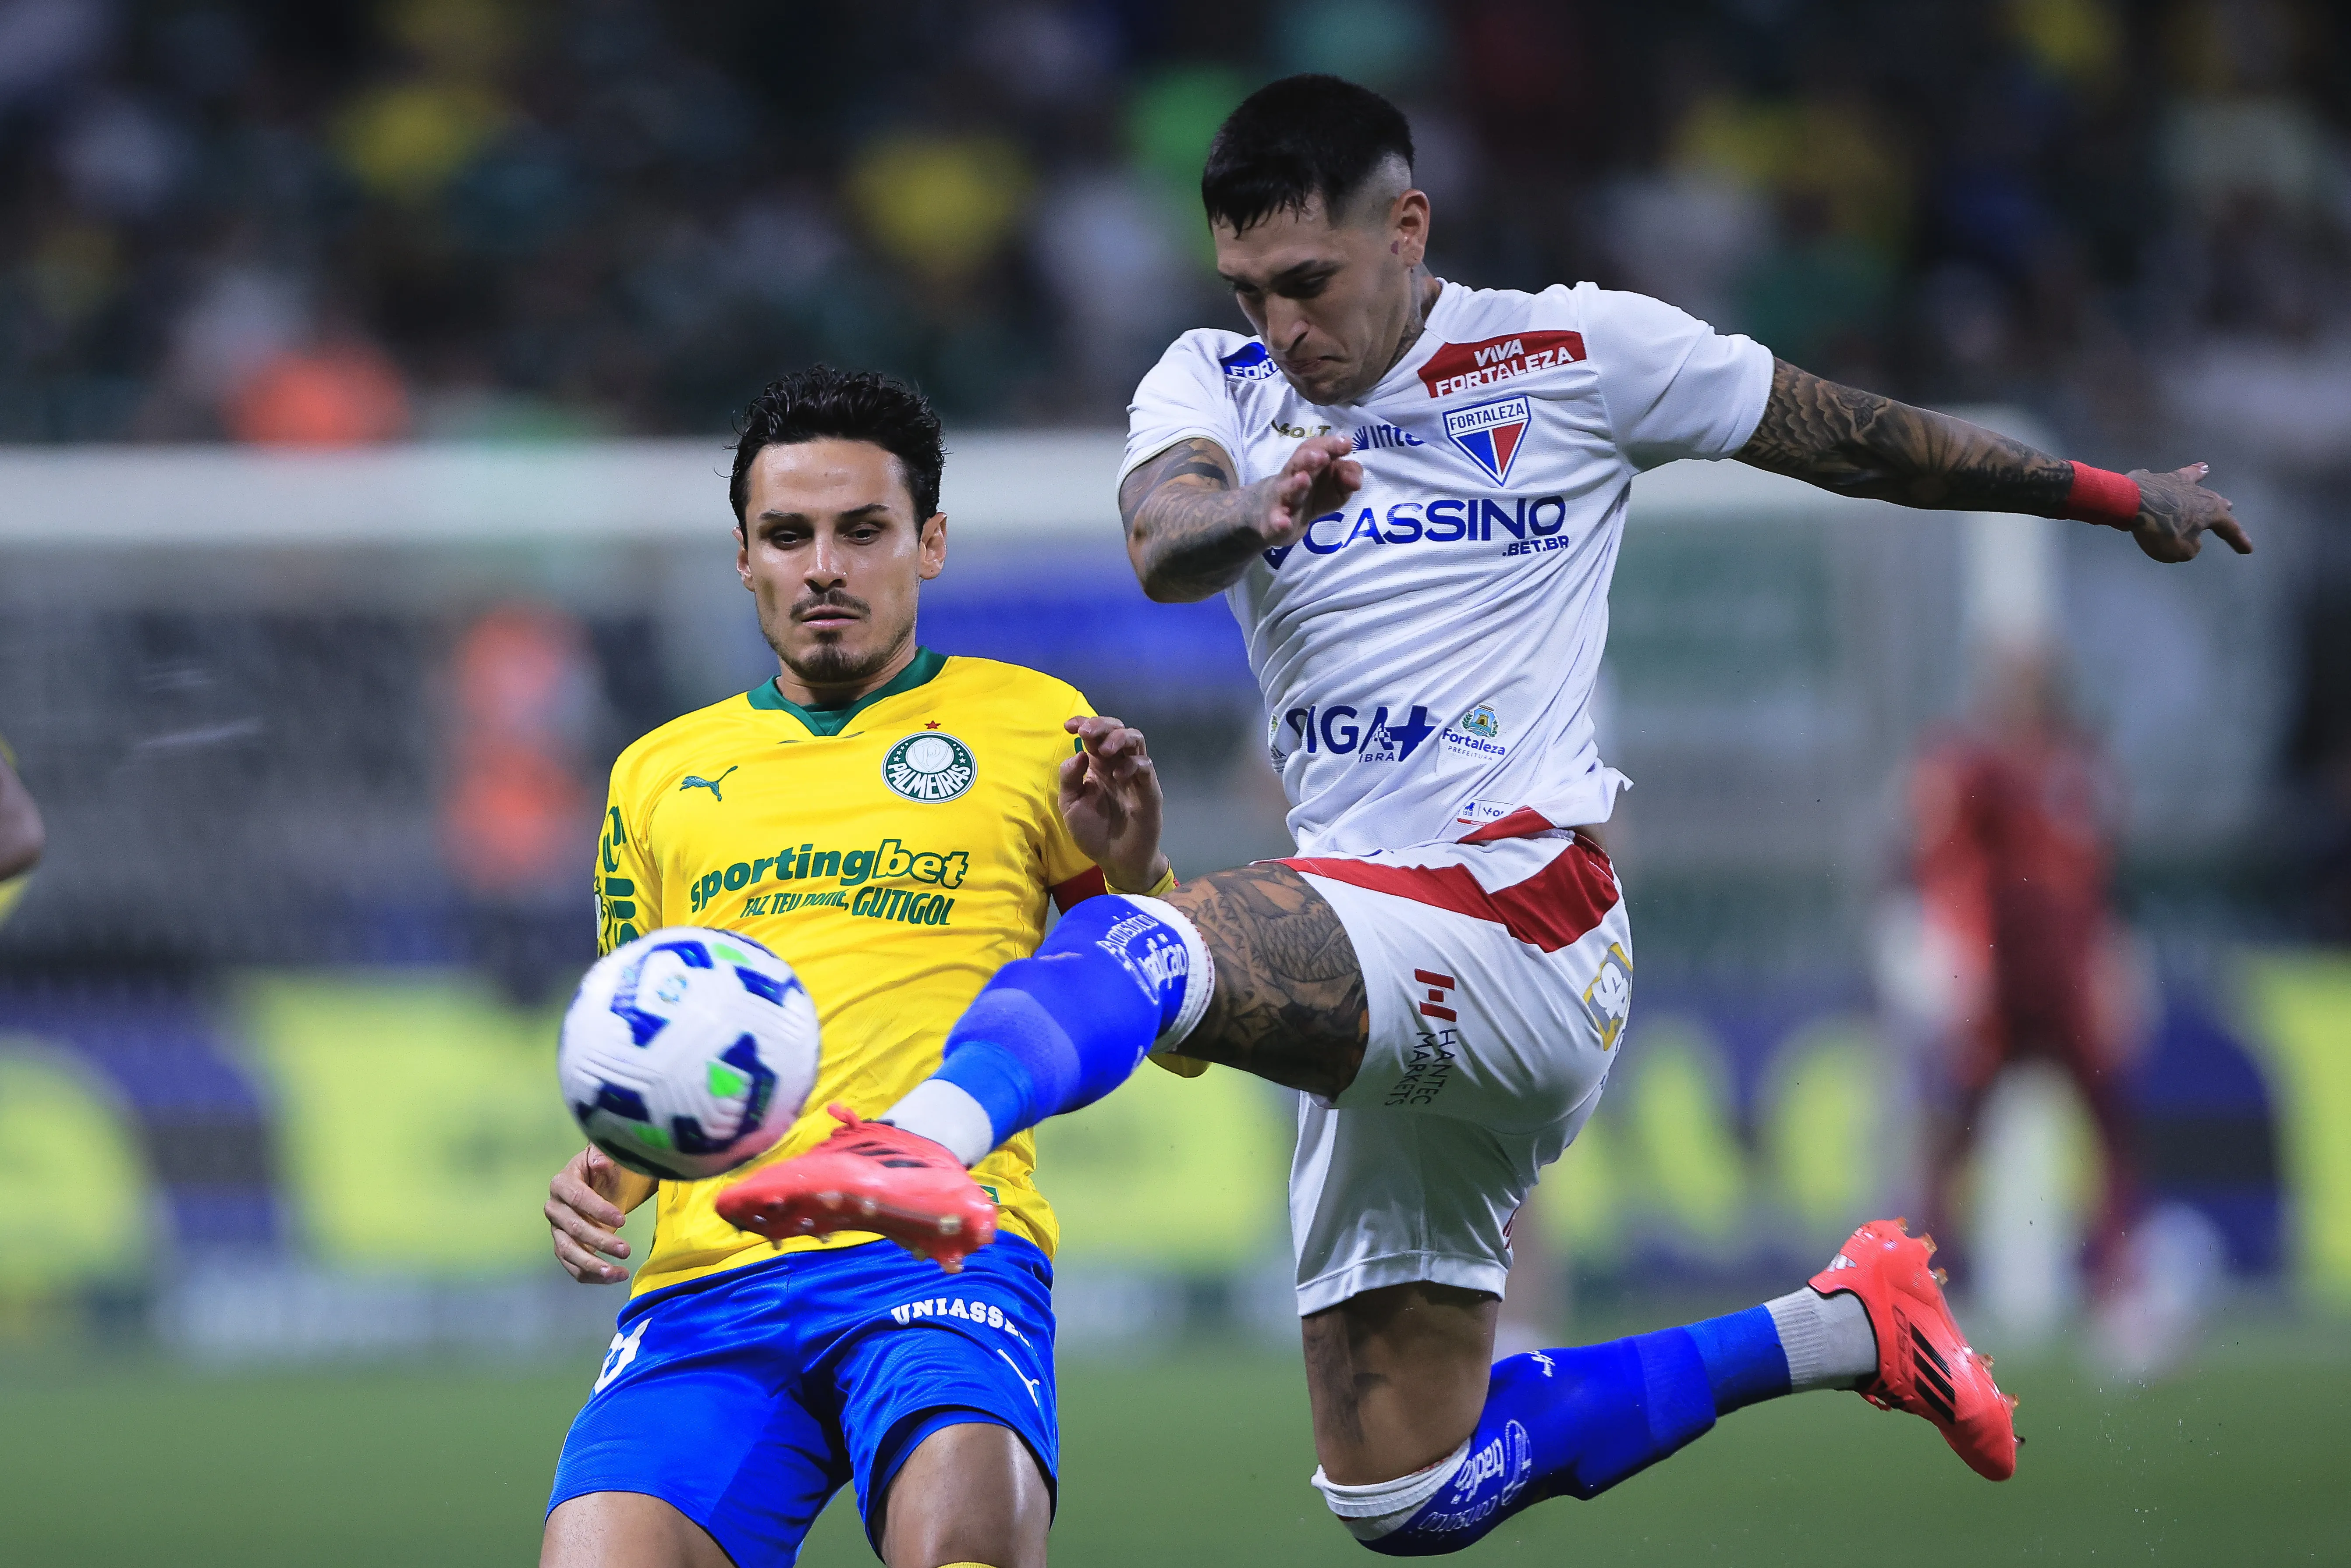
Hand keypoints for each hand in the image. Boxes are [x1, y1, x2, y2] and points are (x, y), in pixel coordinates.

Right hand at [547, 1145, 651, 1283]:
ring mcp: (558, 1230)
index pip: (577, 1198)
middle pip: (573, 1229)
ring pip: (569, 1252)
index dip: (598, 1210)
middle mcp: (554, 1208)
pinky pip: (573, 1266)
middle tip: (626, 1250)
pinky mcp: (565, 1247)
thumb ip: (604, 1156)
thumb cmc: (604, 1168)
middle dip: (600, 1241)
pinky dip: (592, 1275)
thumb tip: (601, 1163)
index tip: (622, 1220)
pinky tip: (614, 1277)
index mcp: (562, 1183)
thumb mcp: (606, 1155)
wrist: (600, 1182)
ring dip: (593, 1265)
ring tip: (618, 1273)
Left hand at [1060, 715, 1166, 893]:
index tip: (1069, 725)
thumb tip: (1078, 753)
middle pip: (1117, 729)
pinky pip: (1146, 766)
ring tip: (1104, 749)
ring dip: (1119, 737)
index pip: (1094, 736)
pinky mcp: (1149, 790)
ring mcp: (1135, 776)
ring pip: (1136, 739)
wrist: (1115, 860)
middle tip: (1086, 732)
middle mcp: (1117, 765)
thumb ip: (1070, 779)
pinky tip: (1117, 775)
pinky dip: (1132, 764)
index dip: (1084, 723)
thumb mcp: (1070, 806)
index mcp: (1098, 767)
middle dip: (1102, 724)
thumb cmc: (1093, 833)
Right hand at [1249, 435, 1363, 549]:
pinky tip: (1284, 523)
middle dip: (1309, 459)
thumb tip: (1356, 480)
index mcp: (1309, 464)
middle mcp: (1293, 477)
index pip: (1316, 448)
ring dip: (1295, 485)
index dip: (1330, 445)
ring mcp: (1281, 499)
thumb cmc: (1314, 494)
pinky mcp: (1274, 522)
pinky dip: (1279, 522)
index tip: (1346, 445)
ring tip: (1303, 479)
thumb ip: (1349, 476)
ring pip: (1287, 490)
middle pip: (1297, 464)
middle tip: (1322, 456)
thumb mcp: (1337, 485)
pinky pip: (1275, 521)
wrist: (1278, 517)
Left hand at [2122, 463, 2251, 561]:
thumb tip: (2192, 539)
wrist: (2132, 503)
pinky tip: (2166, 471)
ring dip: (2200, 478)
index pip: (2229, 528)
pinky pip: (2168, 477)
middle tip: (2229, 505)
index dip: (2238, 539)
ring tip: (2206, 470)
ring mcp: (2177, 483)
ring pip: (2193, 481)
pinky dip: (2171, 475)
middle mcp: (2198, 493)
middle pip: (2213, 500)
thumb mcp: (2181, 550)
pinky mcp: (2156, 479)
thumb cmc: (2161, 530)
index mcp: (2210, 512)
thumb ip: (2191, 547)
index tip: (2248, 549)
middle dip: (2221, 506)